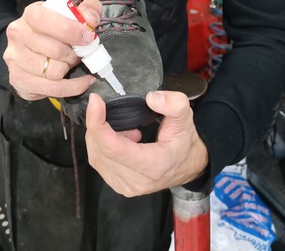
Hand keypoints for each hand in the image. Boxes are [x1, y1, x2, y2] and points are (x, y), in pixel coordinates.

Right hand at [4, 0, 101, 100]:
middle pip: (54, 50)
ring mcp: (15, 59)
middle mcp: (18, 35)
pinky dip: (73, 87)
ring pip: (53, 71)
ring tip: (70, 63)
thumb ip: (88, 9)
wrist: (32, 50)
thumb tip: (91, 20)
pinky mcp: (18, 80)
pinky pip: (52, 89)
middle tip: (78, 52)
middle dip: (74, 54)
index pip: (43, 20)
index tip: (87, 37)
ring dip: (68, 68)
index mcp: (30, 14)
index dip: (69, 30)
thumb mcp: (73, 14)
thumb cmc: (57, 30)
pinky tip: (83, 82)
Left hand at [85, 90, 208, 196]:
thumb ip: (173, 104)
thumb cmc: (185, 140)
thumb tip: (150, 98)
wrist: (189, 164)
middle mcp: (136, 182)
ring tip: (114, 122)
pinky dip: (101, 145)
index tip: (95, 101)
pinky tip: (116, 135)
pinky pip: (100, 163)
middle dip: (95, 126)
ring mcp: (127, 187)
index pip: (114, 148)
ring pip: (97, 158)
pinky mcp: (120, 186)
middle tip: (101, 106)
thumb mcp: (185, 117)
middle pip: (101, 153)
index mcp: (153, 165)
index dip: (98, 124)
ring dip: (98, 136)